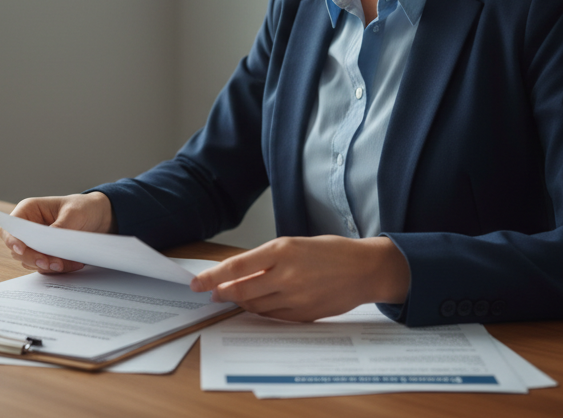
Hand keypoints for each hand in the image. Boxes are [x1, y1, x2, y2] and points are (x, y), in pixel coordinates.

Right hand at [0, 192, 114, 273]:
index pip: (11, 227)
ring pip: (31, 261)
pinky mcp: (47, 254)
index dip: (12, 240)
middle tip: (49, 263)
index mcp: (29, 210)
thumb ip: (59, 228)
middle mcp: (29, 228)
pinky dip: (58, 268)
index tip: (21, 250)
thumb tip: (47, 243)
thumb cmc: (83, 207)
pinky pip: (45, 266)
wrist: (100, 217)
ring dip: (47, 265)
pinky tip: (74, 264)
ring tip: (65, 264)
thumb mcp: (73, 213)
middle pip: (18, 249)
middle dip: (34, 258)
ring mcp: (37, 243)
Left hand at [189, 235, 410, 321]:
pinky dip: (262, 311)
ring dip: (241, 303)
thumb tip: (237, 273)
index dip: (212, 277)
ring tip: (235, 297)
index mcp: (282, 250)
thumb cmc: (330, 252)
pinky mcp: (303, 315)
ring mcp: (295, 298)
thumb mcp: (295, 245)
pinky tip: (260, 304)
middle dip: (222, 294)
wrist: (365, 270)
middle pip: (241, 291)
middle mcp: (286, 275)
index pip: (236, 267)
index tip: (197, 282)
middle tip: (212, 294)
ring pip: (255, 306)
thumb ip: (267, 260)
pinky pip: (273, 316)